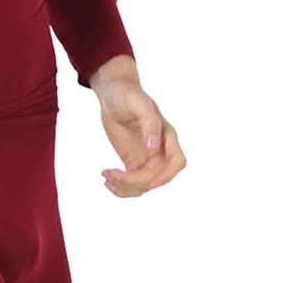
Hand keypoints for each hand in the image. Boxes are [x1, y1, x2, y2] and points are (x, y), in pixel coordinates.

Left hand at [95, 79, 185, 196]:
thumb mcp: (138, 103)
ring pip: (143, 184)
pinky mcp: (133, 162)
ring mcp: (147, 158)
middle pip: (155, 177)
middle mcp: (160, 150)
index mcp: (166, 136)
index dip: (167, 175)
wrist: (113, 94)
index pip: (177, 162)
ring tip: (106, 176)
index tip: (149, 183)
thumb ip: (150, 123)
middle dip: (134, 182)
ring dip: (125, 188)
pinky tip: (106, 178)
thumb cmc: (128, 94)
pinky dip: (120, 187)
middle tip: (110, 174)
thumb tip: (154, 148)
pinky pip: (132, 182)